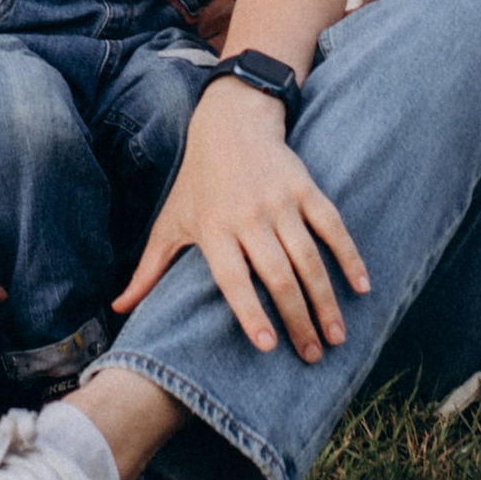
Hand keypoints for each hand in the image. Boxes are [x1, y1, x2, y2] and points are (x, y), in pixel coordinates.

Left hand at [112, 78, 370, 359]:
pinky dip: (349, 257)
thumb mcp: (170, 222)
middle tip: (313, 356)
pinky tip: (362, 287)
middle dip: (298, 320)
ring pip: (309, 258)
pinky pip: (332, 227)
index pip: (234, 279)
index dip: (251, 312)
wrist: (230, 123)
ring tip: (336, 336)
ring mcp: (280, 202)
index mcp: (214, 230)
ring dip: (326, 300)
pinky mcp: (305, 188)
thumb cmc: (197, 182)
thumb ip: (148, 270)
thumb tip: (118, 308)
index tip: (269, 346)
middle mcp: (248, 217)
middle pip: (278, 276)